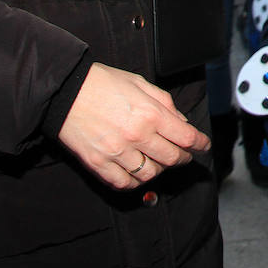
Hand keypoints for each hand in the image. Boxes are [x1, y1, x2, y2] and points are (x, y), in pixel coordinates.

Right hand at [57, 63, 209, 189]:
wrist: (64, 91)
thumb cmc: (101, 83)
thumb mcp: (140, 83)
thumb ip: (165, 103)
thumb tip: (181, 122)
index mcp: (150, 114)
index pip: (186, 138)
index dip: (200, 144)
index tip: (203, 146)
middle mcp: (137, 136)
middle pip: (172, 159)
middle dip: (184, 158)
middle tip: (184, 155)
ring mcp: (117, 153)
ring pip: (150, 174)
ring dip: (160, 170)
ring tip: (159, 162)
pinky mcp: (98, 164)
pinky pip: (124, 183)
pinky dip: (134, 182)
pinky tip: (137, 173)